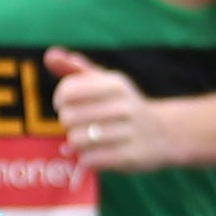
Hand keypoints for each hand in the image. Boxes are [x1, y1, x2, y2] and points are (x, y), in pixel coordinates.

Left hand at [49, 48, 194, 173]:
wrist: (166, 133)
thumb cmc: (125, 105)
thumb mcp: (106, 82)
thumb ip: (75, 69)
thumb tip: (50, 55)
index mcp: (115, 84)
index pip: (68, 90)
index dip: (60, 100)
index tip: (68, 104)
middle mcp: (123, 106)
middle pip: (68, 117)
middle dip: (68, 123)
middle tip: (79, 124)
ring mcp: (128, 132)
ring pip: (76, 140)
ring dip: (76, 143)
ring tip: (87, 140)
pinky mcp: (129, 157)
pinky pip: (89, 159)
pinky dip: (86, 158)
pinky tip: (96, 153)